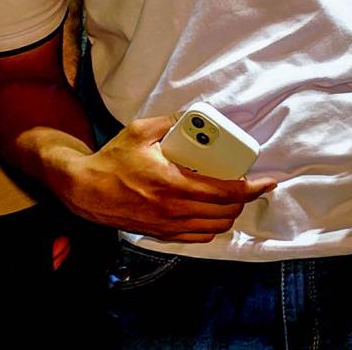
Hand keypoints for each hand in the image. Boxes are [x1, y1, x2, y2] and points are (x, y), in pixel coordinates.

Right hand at [53, 115, 276, 243]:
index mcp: (173, 183)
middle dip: (244, 199)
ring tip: (234, 197)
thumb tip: (196, 115)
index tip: (266, 181)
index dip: (251, 188)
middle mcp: (173, 209)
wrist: (84, 190)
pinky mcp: (160, 233)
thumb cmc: (112, 160)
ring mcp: (167, 225)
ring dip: (230, 213)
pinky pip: (197, 237)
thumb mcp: (140, 131)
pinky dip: (212, 226)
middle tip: (249, 184)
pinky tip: (214, 212)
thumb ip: (171, 121)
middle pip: (225, 212)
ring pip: (215, 227)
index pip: (225, 192)